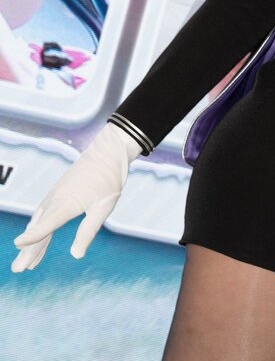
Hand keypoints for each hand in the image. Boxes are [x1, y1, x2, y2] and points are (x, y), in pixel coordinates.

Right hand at [11, 124, 141, 270]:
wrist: (108, 151)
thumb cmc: (109, 179)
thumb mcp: (104, 207)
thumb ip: (88, 231)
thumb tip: (76, 255)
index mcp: (69, 202)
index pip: (48, 223)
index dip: (33, 236)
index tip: (18, 244)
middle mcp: (57, 198)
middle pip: (39, 227)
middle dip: (28, 249)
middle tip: (17, 270)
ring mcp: (54, 194)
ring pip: (38, 222)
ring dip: (31, 243)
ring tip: (25, 264)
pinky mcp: (56, 193)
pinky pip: (43, 215)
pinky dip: (38, 230)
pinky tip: (36, 242)